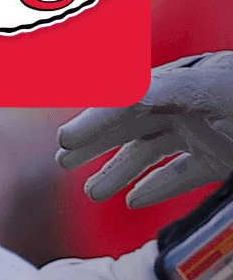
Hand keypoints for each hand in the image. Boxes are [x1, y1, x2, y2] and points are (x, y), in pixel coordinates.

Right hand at [57, 51, 232, 206]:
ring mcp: (204, 134)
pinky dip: (157, 187)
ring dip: (119, 171)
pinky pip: (182, 174)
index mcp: (182, 80)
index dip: (94, 120)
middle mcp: (187, 106)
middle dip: (94, 143)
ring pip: (150, 152)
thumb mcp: (208, 88)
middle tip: (63, 159)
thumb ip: (163, 88)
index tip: (65, 140)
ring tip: (93, 192)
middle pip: (130, 125)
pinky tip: (134, 199)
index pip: (126, 100)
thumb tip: (115, 90)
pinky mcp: (221, 159)